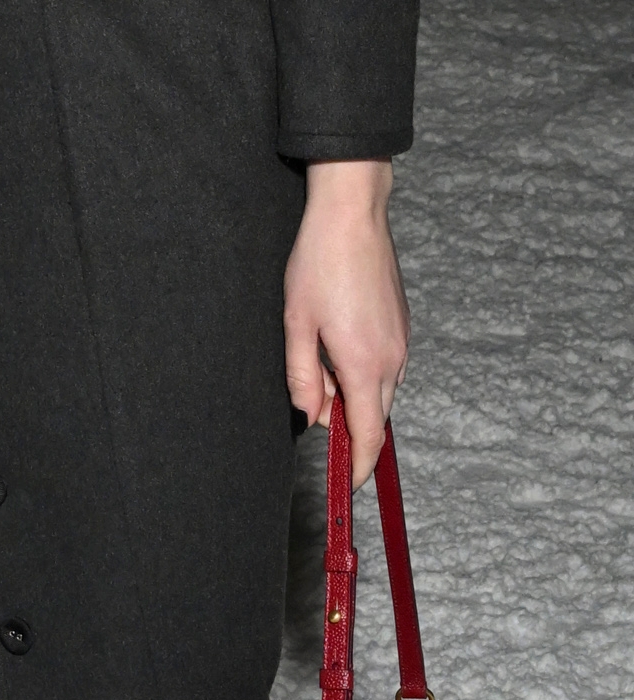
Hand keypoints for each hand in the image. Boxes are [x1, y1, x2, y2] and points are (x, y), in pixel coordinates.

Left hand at [283, 160, 408, 487]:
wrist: (353, 214)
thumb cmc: (319, 262)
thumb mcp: (296, 322)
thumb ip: (303, 376)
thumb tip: (309, 417)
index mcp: (364, 365)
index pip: (367, 437)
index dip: (356, 467)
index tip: (345, 485)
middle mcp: (392, 360)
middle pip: (374, 416)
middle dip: (346, 426)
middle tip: (312, 405)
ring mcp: (402, 341)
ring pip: (379, 389)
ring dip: (352, 393)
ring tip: (317, 359)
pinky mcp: (402, 325)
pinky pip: (385, 364)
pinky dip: (362, 370)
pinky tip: (335, 342)